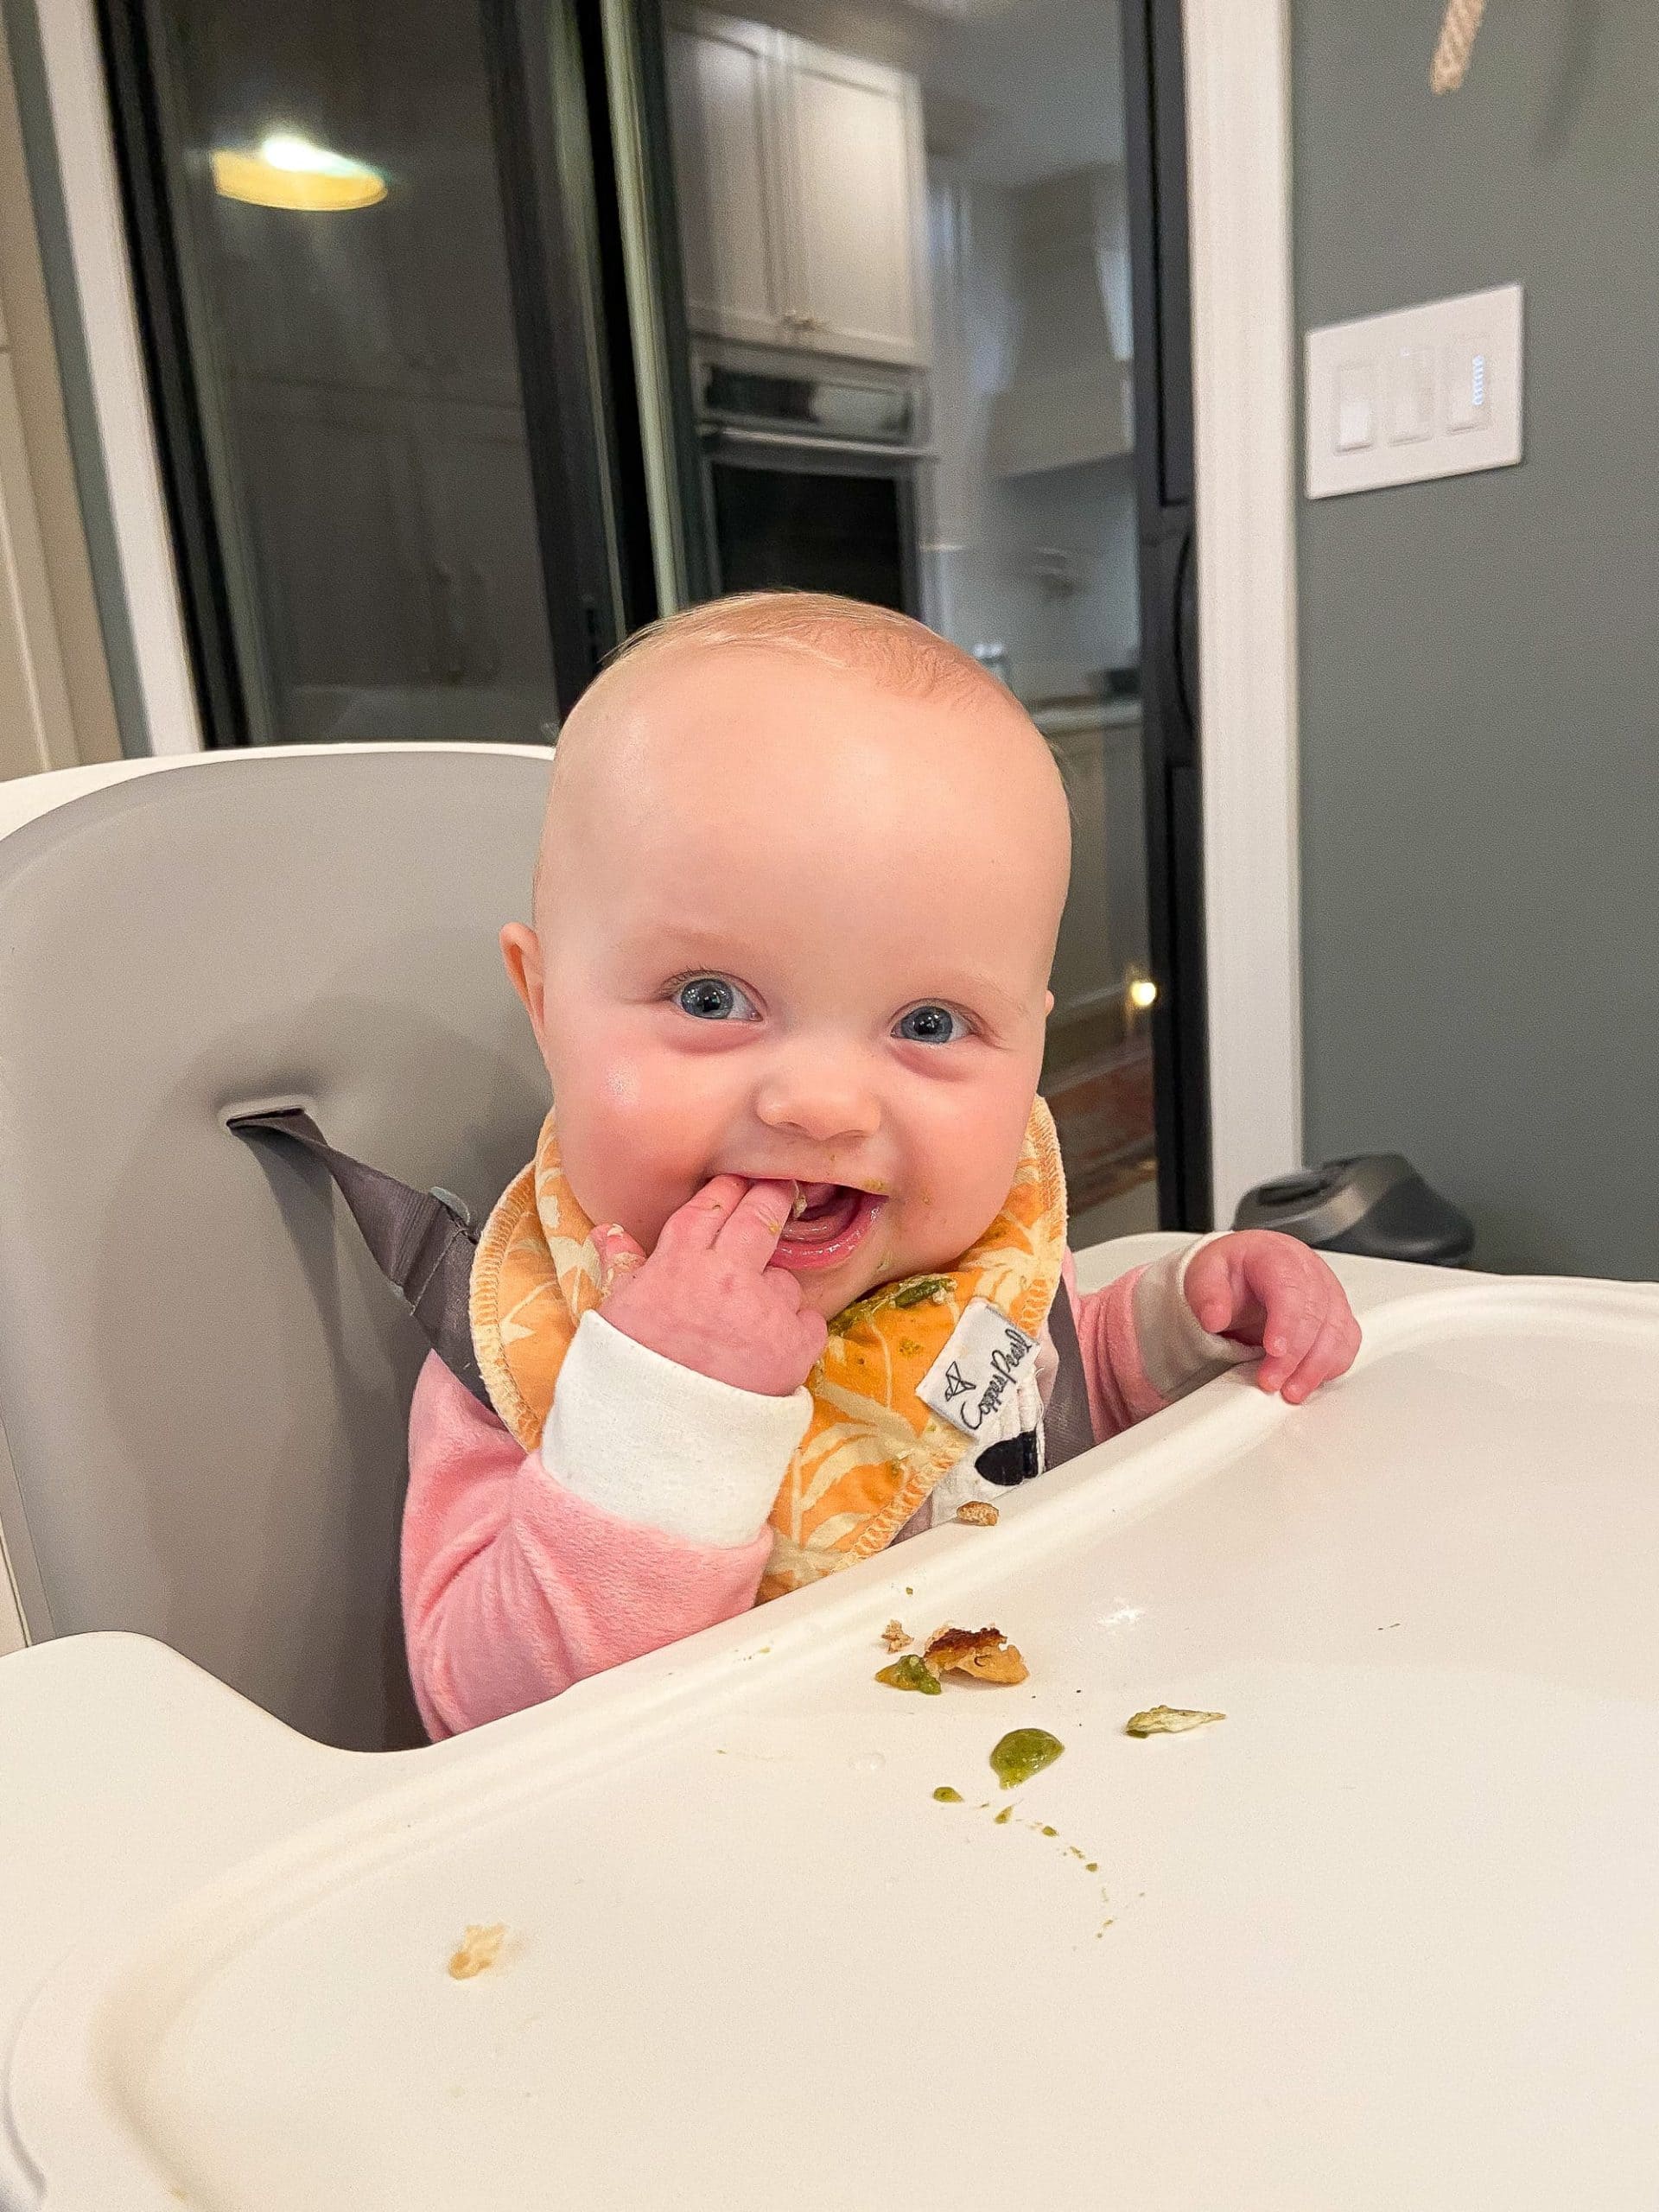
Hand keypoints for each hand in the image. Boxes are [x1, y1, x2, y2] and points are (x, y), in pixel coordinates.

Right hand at [592, 1177, 827, 1397]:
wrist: (660, 1440)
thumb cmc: (631, 1376)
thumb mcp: (617, 1314)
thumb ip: (623, 1266)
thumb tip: (609, 1231)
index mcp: (679, 1263)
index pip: (710, 1206)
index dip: (727, 1190)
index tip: (737, 1185)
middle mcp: (726, 1275)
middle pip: (760, 1216)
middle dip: (770, 1198)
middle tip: (778, 1192)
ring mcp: (764, 1308)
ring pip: (785, 1278)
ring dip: (773, 1291)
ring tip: (745, 1327)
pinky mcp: (794, 1344)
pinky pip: (808, 1320)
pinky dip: (795, 1331)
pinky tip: (767, 1351)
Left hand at [1184, 1231, 1360, 1404]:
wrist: (1244, 1269)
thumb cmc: (1231, 1271)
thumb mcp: (1205, 1274)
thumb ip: (1207, 1294)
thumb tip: (1213, 1318)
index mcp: (1277, 1255)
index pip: (1290, 1288)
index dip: (1286, 1322)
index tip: (1274, 1350)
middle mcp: (1309, 1272)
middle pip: (1315, 1315)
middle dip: (1295, 1355)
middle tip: (1271, 1380)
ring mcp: (1328, 1293)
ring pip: (1337, 1331)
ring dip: (1316, 1366)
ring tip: (1290, 1390)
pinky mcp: (1336, 1315)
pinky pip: (1346, 1342)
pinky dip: (1330, 1365)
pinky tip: (1309, 1380)